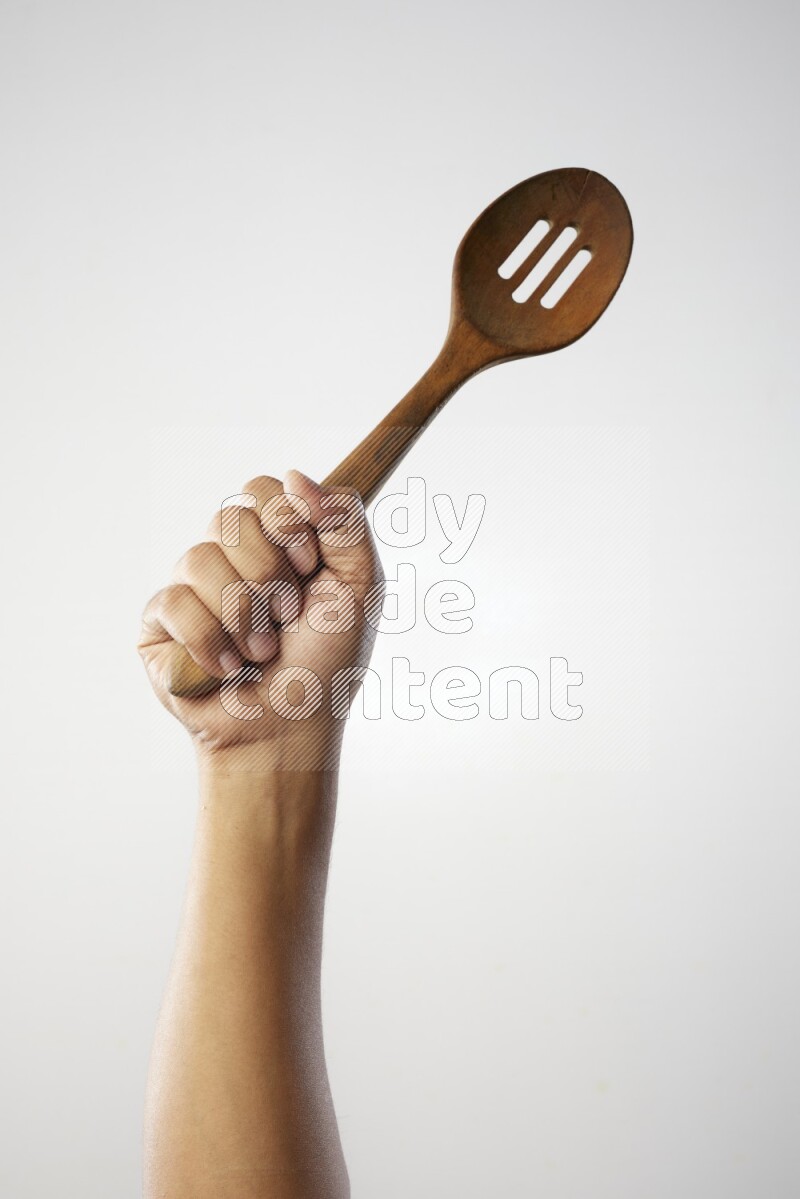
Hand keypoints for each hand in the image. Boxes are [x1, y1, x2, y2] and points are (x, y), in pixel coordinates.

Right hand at [138, 470, 383, 772]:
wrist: (289, 729)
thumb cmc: (326, 664)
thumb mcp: (360, 586)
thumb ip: (346, 521)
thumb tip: (297, 476)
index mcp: (276, 542)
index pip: (264, 489)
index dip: (286, 523)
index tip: (308, 566)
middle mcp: (231, 558)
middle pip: (232, 516)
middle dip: (270, 575)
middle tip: (287, 617)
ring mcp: (192, 587)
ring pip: (201, 558)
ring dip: (245, 616)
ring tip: (261, 652)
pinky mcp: (159, 623)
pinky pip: (174, 601)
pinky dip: (211, 641)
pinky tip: (227, 669)